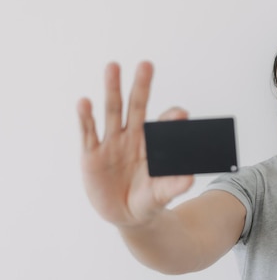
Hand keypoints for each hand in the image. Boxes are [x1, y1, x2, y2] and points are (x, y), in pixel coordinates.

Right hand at [77, 61, 192, 227]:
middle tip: (146, 65)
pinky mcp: (91, 154)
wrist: (125, 215)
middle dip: (141, 86)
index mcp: (154, 144)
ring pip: (112, 111)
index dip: (171, 118)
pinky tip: (85, 102)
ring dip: (112, 89)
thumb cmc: (149, 199)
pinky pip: (88, 132)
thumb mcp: (162, 194)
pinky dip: (86, 117)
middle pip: (137, 107)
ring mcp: (112, 143)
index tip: (181, 114)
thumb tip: (190, 178)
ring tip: (113, 66)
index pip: (164, 125)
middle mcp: (133, 137)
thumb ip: (174, 185)